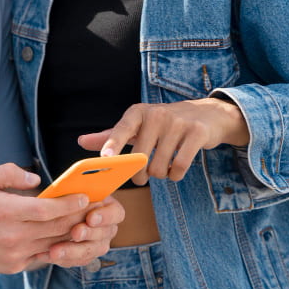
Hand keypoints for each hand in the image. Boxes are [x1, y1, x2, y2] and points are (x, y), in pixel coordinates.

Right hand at [0, 163, 94, 273]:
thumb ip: (9, 173)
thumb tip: (35, 179)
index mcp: (5, 212)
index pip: (46, 209)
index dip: (69, 204)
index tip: (84, 196)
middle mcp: (12, 236)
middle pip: (55, 228)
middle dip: (78, 217)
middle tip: (94, 207)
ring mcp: (14, 254)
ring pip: (53, 244)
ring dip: (71, 233)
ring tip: (85, 221)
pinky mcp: (13, 266)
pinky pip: (42, 256)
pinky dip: (56, 246)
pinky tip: (64, 236)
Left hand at [45, 196, 123, 267]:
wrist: (51, 212)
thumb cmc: (63, 195)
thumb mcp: (70, 188)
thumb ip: (75, 189)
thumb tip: (71, 191)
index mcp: (108, 207)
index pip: (116, 213)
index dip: (106, 217)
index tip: (91, 217)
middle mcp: (106, 228)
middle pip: (105, 234)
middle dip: (89, 234)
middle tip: (75, 232)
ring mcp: (96, 244)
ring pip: (90, 252)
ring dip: (73, 251)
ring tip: (55, 250)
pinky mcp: (82, 256)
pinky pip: (75, 261)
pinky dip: (62, 259)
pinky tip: (46, 255)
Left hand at [77, 98, 248, 184]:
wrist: (207, 115)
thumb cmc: (164, 124)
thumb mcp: (138, 125)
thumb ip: (111, 135)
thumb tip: (81, 142)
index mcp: (138, 112)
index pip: (122, 129)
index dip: (113, 144)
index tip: (106, 158)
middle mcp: (156, 114)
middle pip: (140, 159)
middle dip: (139, 175)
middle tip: (143, 174)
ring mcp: (178, 123)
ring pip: (159, 167)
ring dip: (160, 175)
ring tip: (163, 167)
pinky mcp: (196, 133)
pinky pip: (179, 167)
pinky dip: (175, 175)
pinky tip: (175, 169)